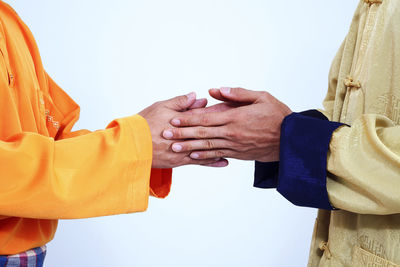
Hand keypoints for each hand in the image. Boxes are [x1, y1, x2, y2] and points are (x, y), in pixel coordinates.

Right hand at [139, 92, 228, 167]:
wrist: (130, 146)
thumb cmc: (143, 124)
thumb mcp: (160, 107)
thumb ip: (179, 102)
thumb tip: (196, 96)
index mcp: (180, 119)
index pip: (201, 115)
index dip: (216, 112)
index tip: (230, 110)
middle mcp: (184, 135)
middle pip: (207, 131)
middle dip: (223, 129)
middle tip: (239, 127)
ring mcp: (183, 149)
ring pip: (206, 146)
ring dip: (221, 145)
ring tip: (236, 145)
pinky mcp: (179, 161)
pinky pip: (199, 161)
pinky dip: (212, 161)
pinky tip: (224, 161)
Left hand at [162, 87, 291, 161]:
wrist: (291, 140)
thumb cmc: (277, 115)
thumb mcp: (261, 97)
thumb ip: (238, 93)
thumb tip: (216, 90)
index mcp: (235, 117)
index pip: (206, 118)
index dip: (187, 119)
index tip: (173, 118)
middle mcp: (232, 133)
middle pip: (202, 133)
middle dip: (182, 133)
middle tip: (165, 135)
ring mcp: (234, 145)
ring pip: (207, 146)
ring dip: (188, 147)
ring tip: (173, 148)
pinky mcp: (238, 154)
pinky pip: (217, 155)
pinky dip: (204, 156)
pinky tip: (193, 155)